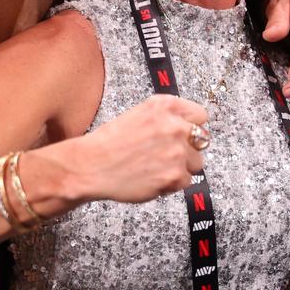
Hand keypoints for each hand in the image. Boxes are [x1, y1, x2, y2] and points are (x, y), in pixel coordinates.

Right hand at [65, 95, 208, 202]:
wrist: (88, 167)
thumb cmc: (109, 142)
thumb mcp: (141, 114)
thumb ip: (168, 117)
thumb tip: (191, 127)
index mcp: (166, 106)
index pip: (200, 115)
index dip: (192, 127)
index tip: (185, 135)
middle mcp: (175, 126)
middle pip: (202, 140)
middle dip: (188, 148)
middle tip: (166, 155)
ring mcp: (177, 151)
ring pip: (196, 162)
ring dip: (181, 167)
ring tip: (155, 167)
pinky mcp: (174, 175)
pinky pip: (186, 181)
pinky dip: (171, 184)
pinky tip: (152, 178)